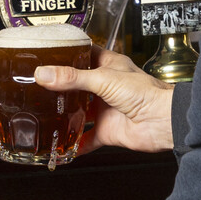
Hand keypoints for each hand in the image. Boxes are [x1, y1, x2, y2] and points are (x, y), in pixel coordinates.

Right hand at [36, 50, 173, 153]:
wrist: (162, 121)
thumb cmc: (146, 93)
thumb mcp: (104, 78)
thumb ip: (73, 78)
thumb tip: (45, 74)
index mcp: (108, 66)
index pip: (84, 54)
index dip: (67, 53)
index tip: (46, 54)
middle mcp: (105, 86)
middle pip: (77, 84)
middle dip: (59, 86)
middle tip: (37, 86)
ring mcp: (105, 109)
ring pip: (79, 112)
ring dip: (64, 114)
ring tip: (42, 112)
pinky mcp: (107, 130)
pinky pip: (86, 139)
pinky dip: (74, 144)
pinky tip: (60, 146)